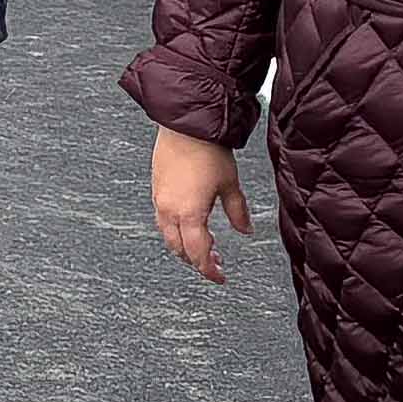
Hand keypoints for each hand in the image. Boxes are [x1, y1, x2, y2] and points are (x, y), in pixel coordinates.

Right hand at [151, 125, 254, 283]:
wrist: (186, 125)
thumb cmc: (206, 150)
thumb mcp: (230, 184)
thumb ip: (238, 212)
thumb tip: (245, 229)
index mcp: (189, 214)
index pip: (197, 254)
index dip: (209, 270)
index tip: (220, 276)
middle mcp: (169, 211)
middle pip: (179, 249)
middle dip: (197, 260)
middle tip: (214, 261)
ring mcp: (160, 200)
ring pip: (168, 235)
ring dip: (184, 245)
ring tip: (203, 244)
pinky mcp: (156, 188)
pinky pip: (162, 219)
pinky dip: (176, 229)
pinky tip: (189, 223)